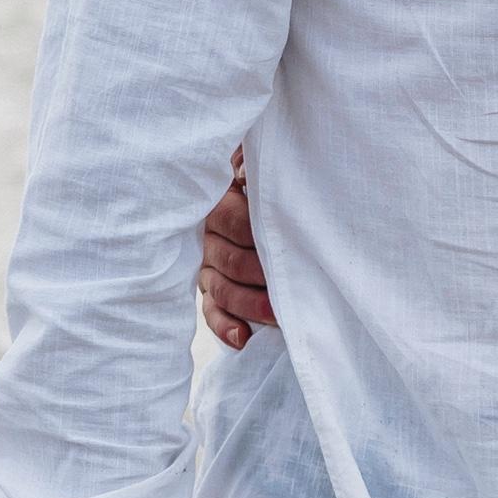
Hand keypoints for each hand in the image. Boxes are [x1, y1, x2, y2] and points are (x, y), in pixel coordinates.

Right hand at [199, 147, 275, 347]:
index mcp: (217, 204)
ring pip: (222, 289)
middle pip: (231, 261)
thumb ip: (248, 162)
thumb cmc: (254, 175)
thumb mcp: (251, 160)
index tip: (288, 243)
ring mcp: (207, 265)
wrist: (236, 190)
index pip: (235, 222)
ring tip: (275, 316)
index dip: (258, 234)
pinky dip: (225, 327)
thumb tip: (244, 174)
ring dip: (249, 305)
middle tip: (291, 285)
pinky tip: (242, 338)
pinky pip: (212, 310)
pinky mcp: (210, 289)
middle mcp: (208, 238)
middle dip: (260, 275)